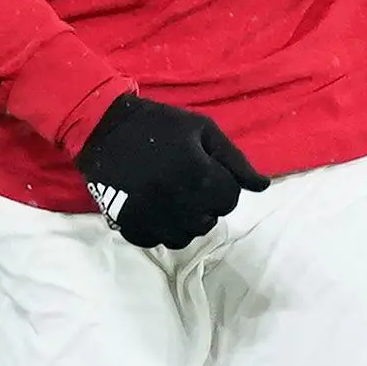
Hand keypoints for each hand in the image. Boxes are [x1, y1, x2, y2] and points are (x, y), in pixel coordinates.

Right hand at [76, 94, 267, 247]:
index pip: (229, 200)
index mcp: (199, 175)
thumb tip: (262, 187)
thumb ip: (235, 161)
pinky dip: (159, 229)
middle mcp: (177, 202)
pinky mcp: (129, 224)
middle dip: (205, 205)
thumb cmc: (159, 124)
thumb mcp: (203, 130)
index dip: (222, 185)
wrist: (104, 127)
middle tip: (188, 183)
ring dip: (185, 221)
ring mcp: (151, 217)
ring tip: (173, 198)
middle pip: (209, 222)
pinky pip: (155, 241)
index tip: (206, 171)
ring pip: (184, 238)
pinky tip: (154, 209)